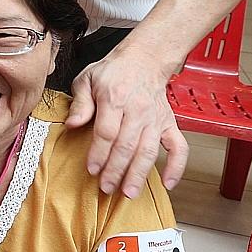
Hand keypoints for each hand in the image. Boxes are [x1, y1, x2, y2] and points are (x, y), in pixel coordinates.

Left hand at [64, 46, 186, 197]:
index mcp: (115, 98)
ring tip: (129, 193)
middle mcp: (138, 110)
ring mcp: (156, 119)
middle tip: (107, 188)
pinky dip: (177, 166)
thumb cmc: (113, 71)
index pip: (107, 132)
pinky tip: (169, 183)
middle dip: (116, 170)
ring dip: (140, 173)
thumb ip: (80, 103)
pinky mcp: (170, 123)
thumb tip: (72, 124)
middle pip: (127, 145)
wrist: (145, 59)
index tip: (92, 169)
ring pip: (149, 150)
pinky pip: (179, 147)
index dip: (99, 153)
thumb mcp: (87, 79)